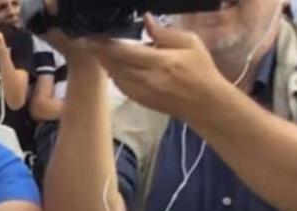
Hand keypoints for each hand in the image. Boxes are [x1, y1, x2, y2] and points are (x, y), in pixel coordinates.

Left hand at [92, 14, 229, 120]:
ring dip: (106, 63)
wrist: (205, 104)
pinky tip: (115, 65)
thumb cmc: (201, 71)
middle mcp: (147, 80)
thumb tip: (146, 19)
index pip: (124, 52)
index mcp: (160, 63)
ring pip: (114, 76)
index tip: (92, 36)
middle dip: (100, 52)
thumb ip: (164, 32)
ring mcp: (142, 93)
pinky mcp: (140, 101)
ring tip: (100, 50)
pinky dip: (114, 73)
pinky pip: (120, 85)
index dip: (105, 44)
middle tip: (91, 41)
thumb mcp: (190, 43)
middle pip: (114, 65)